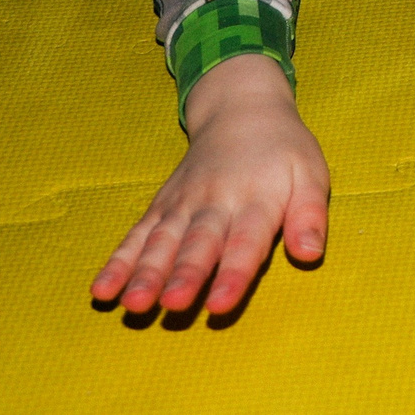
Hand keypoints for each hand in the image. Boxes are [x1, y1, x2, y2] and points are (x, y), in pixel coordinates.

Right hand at [91, 54, 330, 315]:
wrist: (240, 109)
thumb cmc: (283, 151)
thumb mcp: (310, 175)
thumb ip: (310, 215)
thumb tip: (311, 254)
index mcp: (258, 198)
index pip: (246, 241)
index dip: (234, 273)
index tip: (219, 305)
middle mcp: (216, 202)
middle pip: (199, 243)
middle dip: (185, 275)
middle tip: (170, 305)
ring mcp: (184, 203)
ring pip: (163, 240)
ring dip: (146, 273)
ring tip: (133, 304)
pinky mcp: (162, 205)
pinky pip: (137, 234)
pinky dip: (119, 261)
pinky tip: (103, 289)